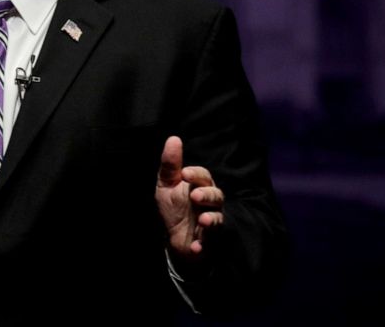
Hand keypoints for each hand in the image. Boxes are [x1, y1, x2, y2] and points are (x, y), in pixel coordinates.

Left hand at [156, 135, 224, 259]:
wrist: (174, 237)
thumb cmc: (173, 207)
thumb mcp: (166, 185)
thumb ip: (170, 165)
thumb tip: (173, 138)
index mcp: (200, 186)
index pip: (203, 176)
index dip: (195, 174)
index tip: (184, 174)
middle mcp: (209, 203)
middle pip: (215, 196)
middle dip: (206, 195)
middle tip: (194, 195)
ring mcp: (211, 222)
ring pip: (218, 218)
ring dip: (211, 219)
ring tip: (203, 220)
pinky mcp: (208, 241)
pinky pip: (209, 243)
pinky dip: (202, 245)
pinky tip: (195, 246)